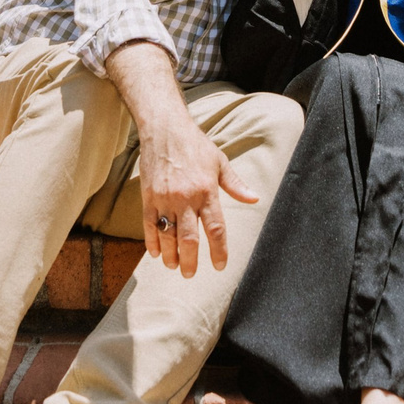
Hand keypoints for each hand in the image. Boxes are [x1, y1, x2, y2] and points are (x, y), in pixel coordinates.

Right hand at [135, 112, 258, 275]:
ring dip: (171, 255)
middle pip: (189, 239)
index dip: (219, 250)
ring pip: (167, 236)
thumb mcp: (220, 162)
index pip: (215, 228)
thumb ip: (236, 184)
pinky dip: (152, 242)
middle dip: (190, 261)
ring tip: (175, 266)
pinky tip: (156, 253)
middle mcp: (186, 198)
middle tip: (191, 274)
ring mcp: (165, 199)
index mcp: (207, 191)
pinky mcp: (148, 197)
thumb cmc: (195, 145)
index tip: (220, 265)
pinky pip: (149, 225)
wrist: (165, 129)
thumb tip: (255, 199)